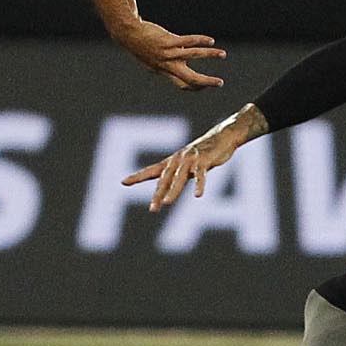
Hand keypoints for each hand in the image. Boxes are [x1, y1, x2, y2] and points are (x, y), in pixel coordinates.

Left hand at [112, 18, 225, 89]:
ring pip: (194, 56)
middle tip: (220, 83)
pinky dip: (202, 40)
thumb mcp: (150, 61)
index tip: (206, 86)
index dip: (195, 88)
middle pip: (191, 78)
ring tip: (223, 54)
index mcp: (164, 71)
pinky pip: (189, 41)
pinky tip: (211, 40)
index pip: (183, 85)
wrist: (129, 34)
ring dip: (211, 55)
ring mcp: (169, 53)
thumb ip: (162, 66)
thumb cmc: (140, 47)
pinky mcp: (169, 41)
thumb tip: (169, 69)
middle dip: (207, 82)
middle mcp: (168, 65)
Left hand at [122, 111, 256, 209]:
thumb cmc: (203, 153)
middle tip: (152, 209)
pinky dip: (199, 185)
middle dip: (158, 194)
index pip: (151, 170)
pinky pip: (201, 175)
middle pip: (165, 179)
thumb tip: (165, 192)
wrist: (222, 136)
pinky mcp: (204, 161)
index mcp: (172, 161)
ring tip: (167, 203)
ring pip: (180, 178)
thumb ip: (177, 177)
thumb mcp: (187, 165)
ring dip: (173, 191)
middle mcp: (178, 160)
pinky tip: (198, 195)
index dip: (138, 176)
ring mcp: (190, 159)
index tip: (123, 182)